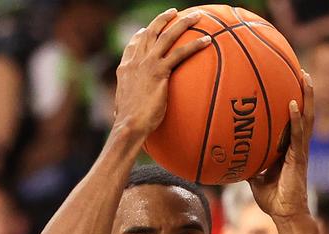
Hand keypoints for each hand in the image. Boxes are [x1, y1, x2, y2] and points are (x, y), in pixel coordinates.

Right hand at [113, 8, 210, 141]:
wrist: (128, 125)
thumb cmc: (127, 125)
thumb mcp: (122, 109)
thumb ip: (125, 105)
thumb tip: (121, 115)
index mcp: (125, 69)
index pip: (133, 45)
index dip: (140, 35)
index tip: (145, 30)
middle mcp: (135, 62)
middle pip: (150, 32)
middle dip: (163, 19)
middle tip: (173, 12)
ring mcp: (147, 64)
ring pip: (167, 36)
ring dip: (184, 23)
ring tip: (197, 16)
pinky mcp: (159, 72)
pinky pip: (180, 53)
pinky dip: (195, 45)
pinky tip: (207, 41)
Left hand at [249, 72, 313, 219]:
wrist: (284, 213)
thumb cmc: (272, 199)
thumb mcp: (255, 179)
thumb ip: (249, 166)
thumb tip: (233, 159)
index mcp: (289, 149)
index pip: (293, 121)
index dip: (293, 103)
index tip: (289, 84)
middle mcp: (297, 145)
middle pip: (304, 113)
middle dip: (305, 92)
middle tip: (301, 71)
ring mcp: (299, 150)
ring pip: (306, 118)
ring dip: (307, 97)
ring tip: (304, 77)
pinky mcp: (298, 158)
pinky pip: (297, 134)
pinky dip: (295, 118)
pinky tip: (292, 104)